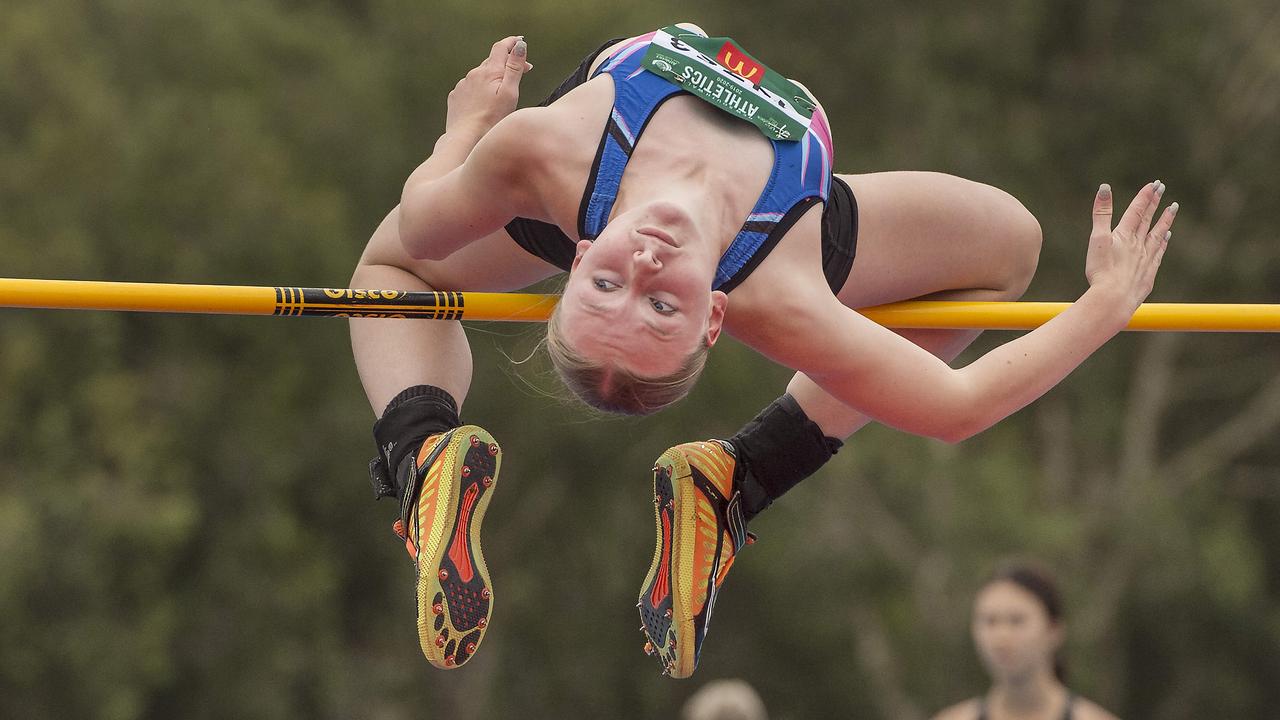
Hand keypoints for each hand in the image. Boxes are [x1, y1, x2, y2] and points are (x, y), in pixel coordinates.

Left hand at [445, 36, 531, 137]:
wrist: (465, 138)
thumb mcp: (509, 93)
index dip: (512, 42)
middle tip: (522, 70)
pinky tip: (483, 103)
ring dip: (491, 78)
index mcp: (490, 71)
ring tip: (501, 91)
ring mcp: (463, 85)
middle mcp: (474, 74)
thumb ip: (514, 68)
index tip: (520, 41)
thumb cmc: (491, 119)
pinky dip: (479, 90)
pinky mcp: (456, 97)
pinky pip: (469, 88)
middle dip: (506, 62)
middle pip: (492, 61)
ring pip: (480, 75)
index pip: (501, 48)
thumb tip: (520, 45)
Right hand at [1085, 181, 1177, 311]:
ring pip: (1157, 234)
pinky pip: (1158, 253)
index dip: (1145, 196)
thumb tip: (1104, 187)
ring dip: (1164, 220)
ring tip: (1173, 208)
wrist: (1114, 298)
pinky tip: (1166, 237)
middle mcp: (1138, 244)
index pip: (1136, 210)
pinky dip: (1163, 243)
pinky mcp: (1148, 273)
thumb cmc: (1101, 271)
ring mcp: (1146, 258)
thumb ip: (1101, 213)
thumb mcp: (1097, 239)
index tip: (1153, 184)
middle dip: (1154, 203)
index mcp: (1124, 235)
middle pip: (1147, 219)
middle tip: (1162, 188)